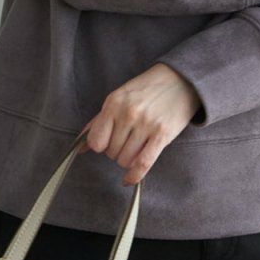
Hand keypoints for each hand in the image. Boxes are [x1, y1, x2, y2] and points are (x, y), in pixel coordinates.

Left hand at [79, 62, 200, 186]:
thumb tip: (79, 147)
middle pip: (112, 153)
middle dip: (117, 152)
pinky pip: (143, 164)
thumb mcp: (119, 98)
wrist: (180, 80)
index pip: (96, 142)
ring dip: (128, 160)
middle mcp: (128, 114)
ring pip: (126, 160)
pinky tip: (130, 179)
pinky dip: (134, 176)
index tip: (108, 142)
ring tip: (137, 147)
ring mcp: (146, 124)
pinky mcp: (162, 134)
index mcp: (113, 103)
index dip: (101, 146)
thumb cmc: (147, 90)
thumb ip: (98, 121)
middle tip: (128, 141)